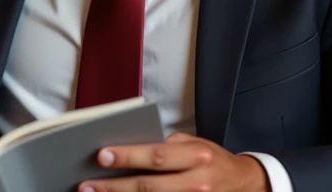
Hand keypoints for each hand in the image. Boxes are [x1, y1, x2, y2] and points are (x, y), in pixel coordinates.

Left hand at [79, 132, 269, 191]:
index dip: (127, 156)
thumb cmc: (214, 160)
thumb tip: (131, 149)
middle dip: (114, 186)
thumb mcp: (196, 144)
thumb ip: (168, 147)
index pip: (156, 156)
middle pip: (149, 186)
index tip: (101, 155)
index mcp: (197, 156)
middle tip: (87, 185)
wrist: (244, 184)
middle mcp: (197, 181)